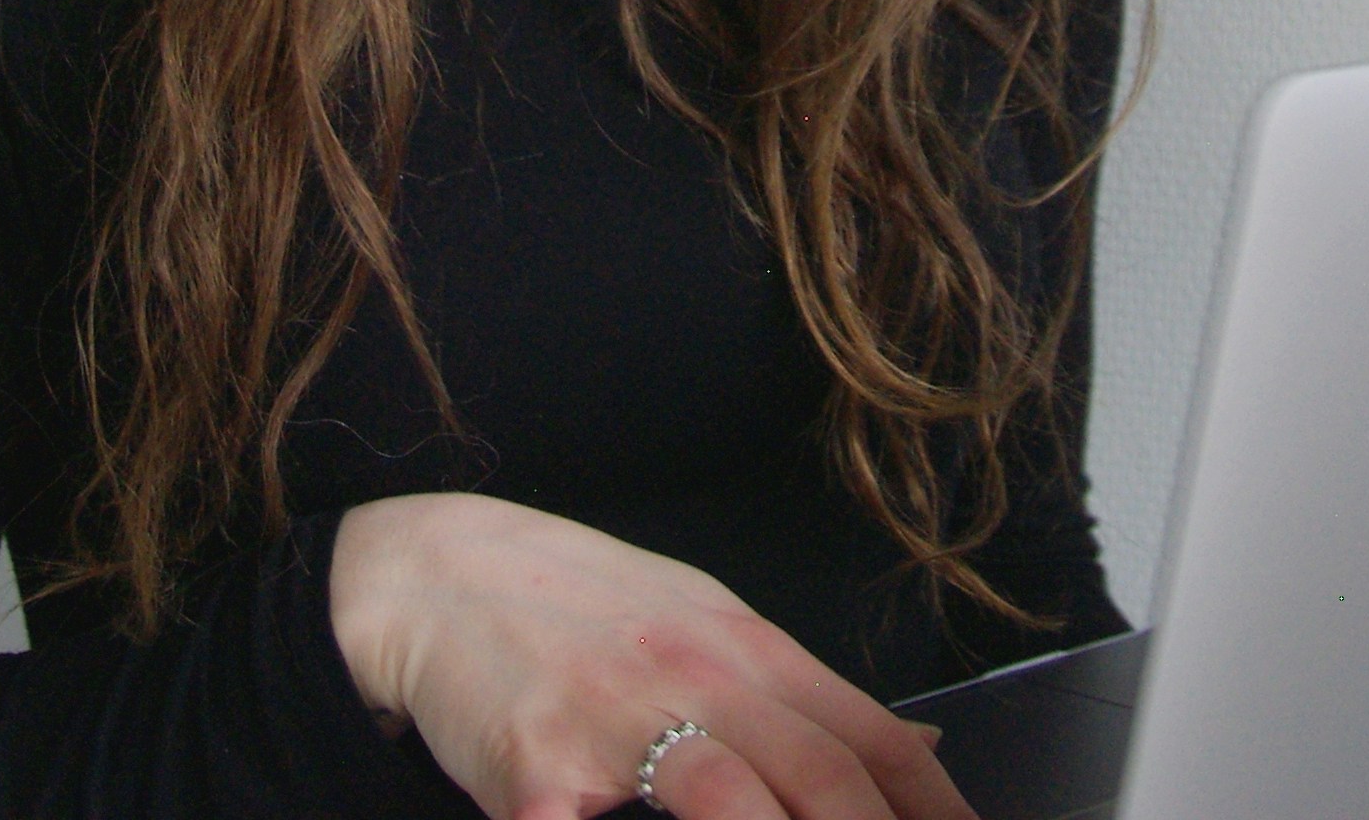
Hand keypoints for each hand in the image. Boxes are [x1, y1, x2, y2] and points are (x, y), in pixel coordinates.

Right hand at [329, 491, 978, 819]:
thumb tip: (915, 748)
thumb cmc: (571, 607)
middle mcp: (693, 678)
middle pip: (820, 776)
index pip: (870, 736)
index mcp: (741, 648)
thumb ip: (797, 694)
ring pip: (729, 804)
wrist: (432, 573)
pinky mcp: (536, 772)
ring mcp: (615, 723)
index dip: (936, 807)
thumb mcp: (700, 622)